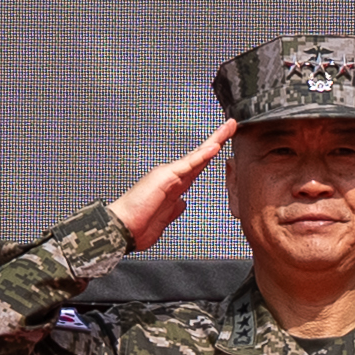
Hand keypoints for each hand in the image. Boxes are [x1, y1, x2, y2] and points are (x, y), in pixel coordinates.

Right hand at [106, 118, 236, 249]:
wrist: (122, 228)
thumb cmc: (137, 225)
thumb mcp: (164, 218)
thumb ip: (174, 209)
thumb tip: (183, 202)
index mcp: (173, 187)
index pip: (197, 168)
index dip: (210, 157)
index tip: (222, 146)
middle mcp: (171, 177)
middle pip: (200, 156)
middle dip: (217, 140)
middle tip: (231, 126)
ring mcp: (169, 174)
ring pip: (198, 155)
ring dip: (215, 140)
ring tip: (229, 127)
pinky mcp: (166, 176)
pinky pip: (189, 164)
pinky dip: (203, 155)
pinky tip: (215, 146)